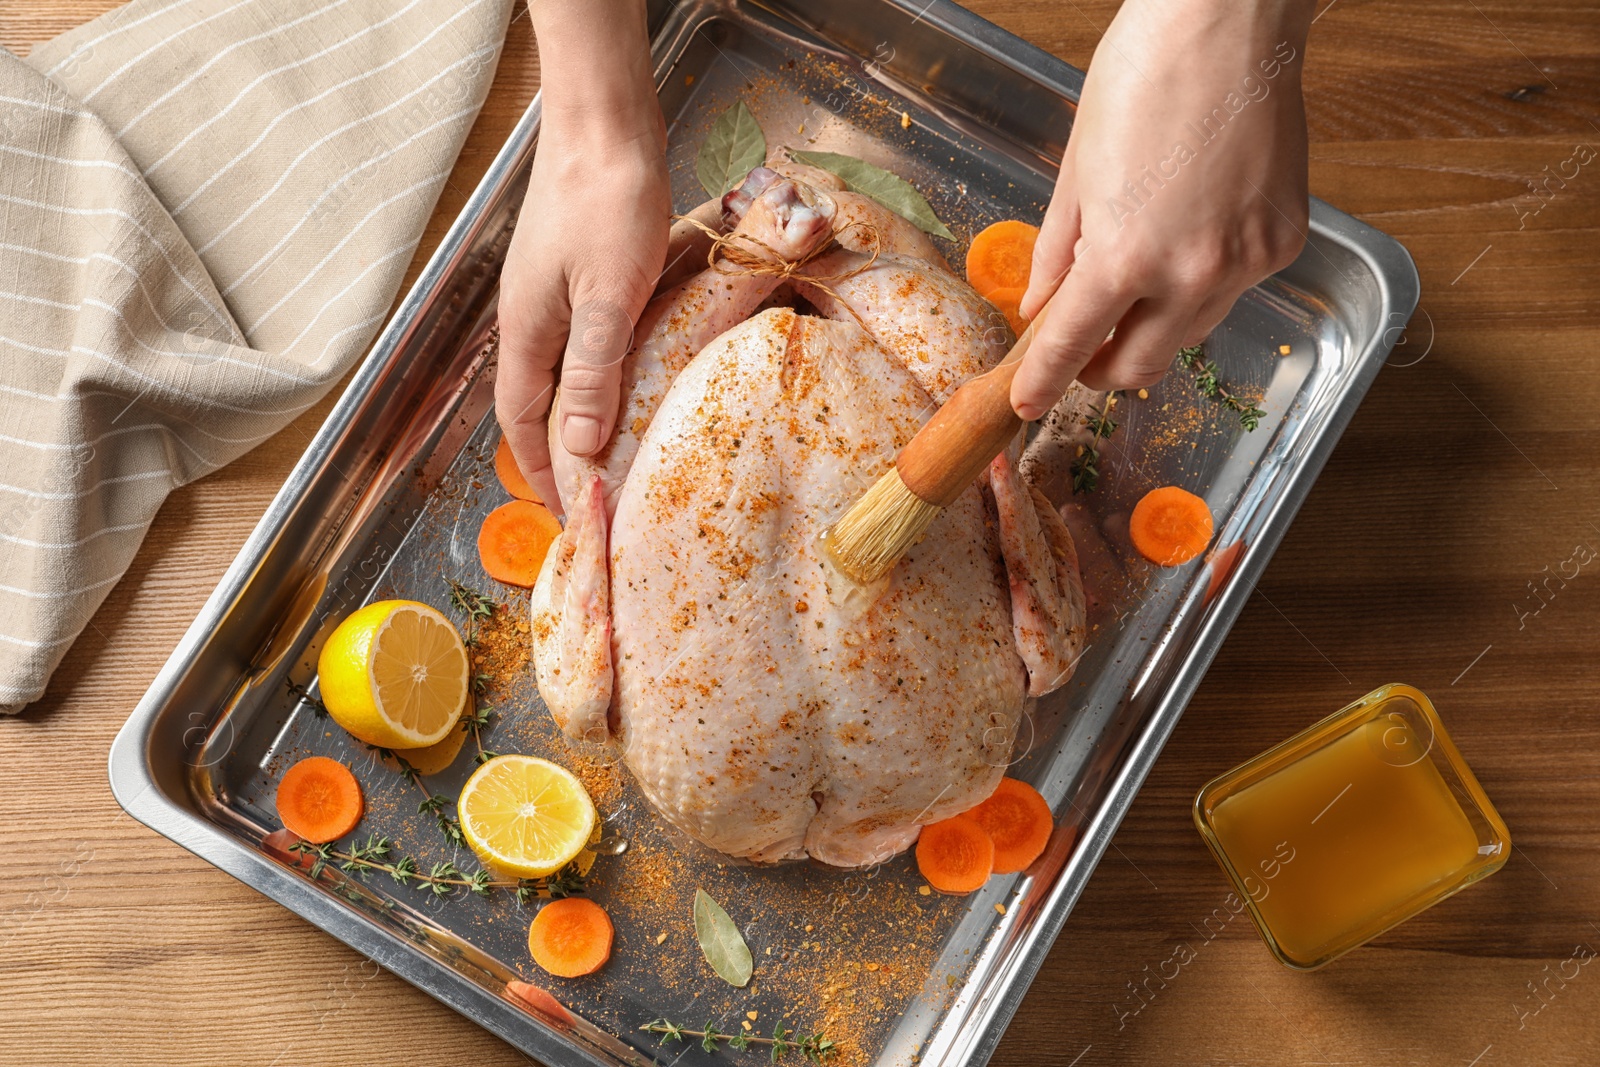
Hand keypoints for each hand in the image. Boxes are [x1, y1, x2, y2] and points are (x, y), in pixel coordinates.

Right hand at [496, 1, 667, 512]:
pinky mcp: (579, 277)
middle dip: (561, 455)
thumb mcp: (606, 296)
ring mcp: (552, 297)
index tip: (571, 514)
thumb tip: (582, 447)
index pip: (524, 424)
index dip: (544, 473)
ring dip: (582, 418)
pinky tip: (632, 387)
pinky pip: (583, 346)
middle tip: (597, 497)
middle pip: (537, 405)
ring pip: (561, 376)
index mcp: (526, 333)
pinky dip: (602, 379)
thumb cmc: (606, 202)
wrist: (606, 127)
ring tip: (615, 456)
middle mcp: (530, 320)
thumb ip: (593, 371)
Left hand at [1012, 0, 1314, 416]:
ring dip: (1153, 329)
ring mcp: (1245, 263)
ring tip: (1135, 284)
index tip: (1027, 403)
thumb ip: (1059, 252)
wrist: (1228, 23)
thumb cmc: (1144, 77)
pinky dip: (1201, 285)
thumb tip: (1044, 305)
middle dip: (1102, 369)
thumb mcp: (1077, 170)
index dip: (1043, 382)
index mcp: (1125, 256)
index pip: (1071, 347)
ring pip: (1188, 335)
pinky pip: (1232, 292)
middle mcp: (1191, 274)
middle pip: (1138, 366)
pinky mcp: (1283, 244)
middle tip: (1081, 350)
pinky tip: (1189, 239)